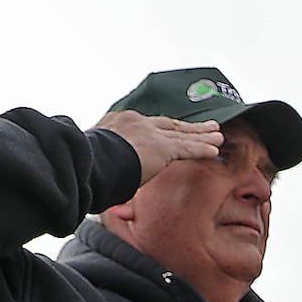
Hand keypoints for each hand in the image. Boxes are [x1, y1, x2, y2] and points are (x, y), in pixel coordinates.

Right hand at [92, 110, 224, 183]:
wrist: (87, 162)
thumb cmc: (84, 164)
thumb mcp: (93, 157)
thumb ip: (106, 161)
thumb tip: (105, 178)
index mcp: (117, 123)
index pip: (145, 124)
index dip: (162, 128)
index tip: (171, 130)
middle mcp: (135, 123)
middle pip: (168, 124)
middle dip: (188, 127)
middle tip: (205, 126)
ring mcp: (149, 133)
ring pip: (182, 134)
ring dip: (202, 136)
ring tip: (217, 136)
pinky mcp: (161, 147)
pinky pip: (188, 148)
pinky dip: (202, 149)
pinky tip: (215, 150)